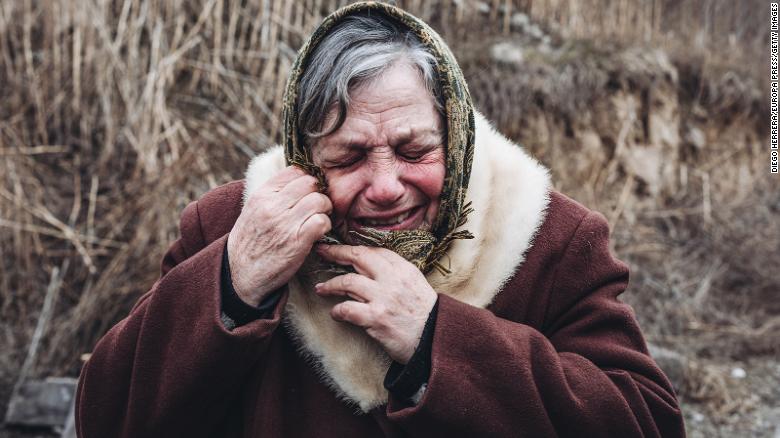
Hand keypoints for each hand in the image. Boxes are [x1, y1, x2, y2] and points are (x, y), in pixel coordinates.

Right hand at [227, 166, 331, 305]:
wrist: (239, 273)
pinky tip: (317, 233)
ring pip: (319, 200)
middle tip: (316, 207)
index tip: (308, 193)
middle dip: (318, 193)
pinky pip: (322, 221)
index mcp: (262, 194)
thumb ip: (274, 194)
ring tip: (317, 220)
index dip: (307, 180)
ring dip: (324, 210)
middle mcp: (272, 205)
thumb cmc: (250, 241)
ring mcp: (285, 222)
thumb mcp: (254, 210)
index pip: (295, 171)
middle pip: (310, 183)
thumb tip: (300, 179)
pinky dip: (324, 226)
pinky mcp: (297, 240)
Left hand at [313, 244, 437, 363]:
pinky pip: (347, 309)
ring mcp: (383, 298)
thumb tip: (371, 266)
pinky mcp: (376, 319)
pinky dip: (337, 311)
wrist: (435, 339)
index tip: (340, 248)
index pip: (373, 250)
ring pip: (347, 282)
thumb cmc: (425, 314)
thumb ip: (395, 273)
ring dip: (330, 285)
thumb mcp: (415, 284)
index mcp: (403, 268)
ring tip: (321, 288)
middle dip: (335, 252)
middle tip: (322, 252)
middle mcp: (392, 279)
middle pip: (357, 257)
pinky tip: (335, 313)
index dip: (353, 248)